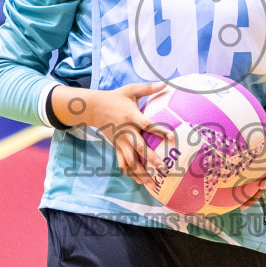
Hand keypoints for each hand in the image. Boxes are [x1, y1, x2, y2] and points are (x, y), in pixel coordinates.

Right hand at [58, 82, 175, 186]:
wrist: (93, 108)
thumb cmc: (115, 97)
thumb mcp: (130, 89)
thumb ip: (148, 87)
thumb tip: (165, 83)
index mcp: (132, 116)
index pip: (148, 125)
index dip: (160, 130)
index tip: (172, 137)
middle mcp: (126, 131)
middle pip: (139, 147)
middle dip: (151, 159)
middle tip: (163, 168)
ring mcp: (120, 141)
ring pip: (130, 160)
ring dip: (141, 172)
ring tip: (152, 183)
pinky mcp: (116, 146)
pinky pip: (122, 162)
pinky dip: (130, 173)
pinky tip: (139, 181)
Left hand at [239, 112, 265, 208]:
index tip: (261, 186)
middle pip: (260, 190)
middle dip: (252, 198)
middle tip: (243, 206)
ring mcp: (259, 177)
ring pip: (252, 189)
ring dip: (244, 198)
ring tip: (236, 207)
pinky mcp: (251, 176)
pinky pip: (244, 183)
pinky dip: (237, 187)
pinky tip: (225, 191)